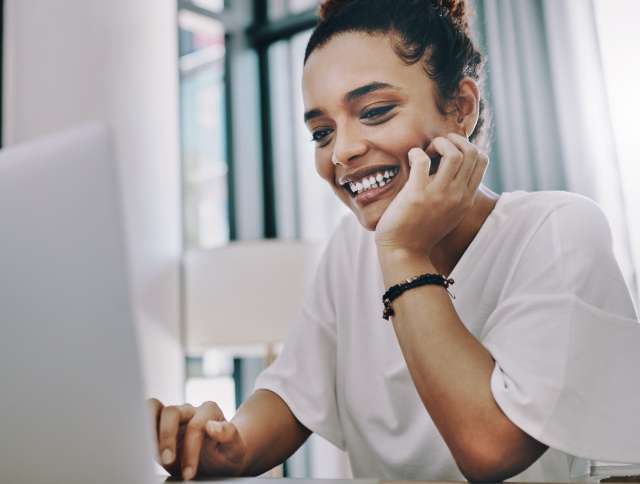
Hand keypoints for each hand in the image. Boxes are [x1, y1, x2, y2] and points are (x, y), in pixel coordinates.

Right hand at [147, 398, 247, 479]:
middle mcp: (190, 410)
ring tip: (150, 451)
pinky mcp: (159, 425)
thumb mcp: (235, 449)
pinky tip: (144, 448)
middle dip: (167, 438)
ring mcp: (173, 416)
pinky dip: (141, 429)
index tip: (189, 474)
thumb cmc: (228, 453)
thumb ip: (229, 435)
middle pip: (172, 412)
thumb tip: (212, 425)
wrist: (221, 458)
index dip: (190, 450)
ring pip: (154, 407)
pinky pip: (146, 417)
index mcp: (210, 412)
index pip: (196, 426)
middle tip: (168, 462)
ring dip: (149, 429)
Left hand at [374, 133, 488, 254]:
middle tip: (436, 149)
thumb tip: (453, 168)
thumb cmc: (421, 230)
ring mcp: (439, 195)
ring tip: (426, 152)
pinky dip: (416, 153)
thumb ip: (456, 194)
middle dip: (453, 141)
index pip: (482, 159)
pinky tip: (411, 158)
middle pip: (471, 152)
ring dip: (439, 144)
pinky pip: (422, 160)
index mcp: (467, 198)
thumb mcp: (449, 213)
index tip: (448, 153)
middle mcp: (458, 195)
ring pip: (454, 153)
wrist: (404, 252)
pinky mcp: (417, 194)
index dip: (466, 146)